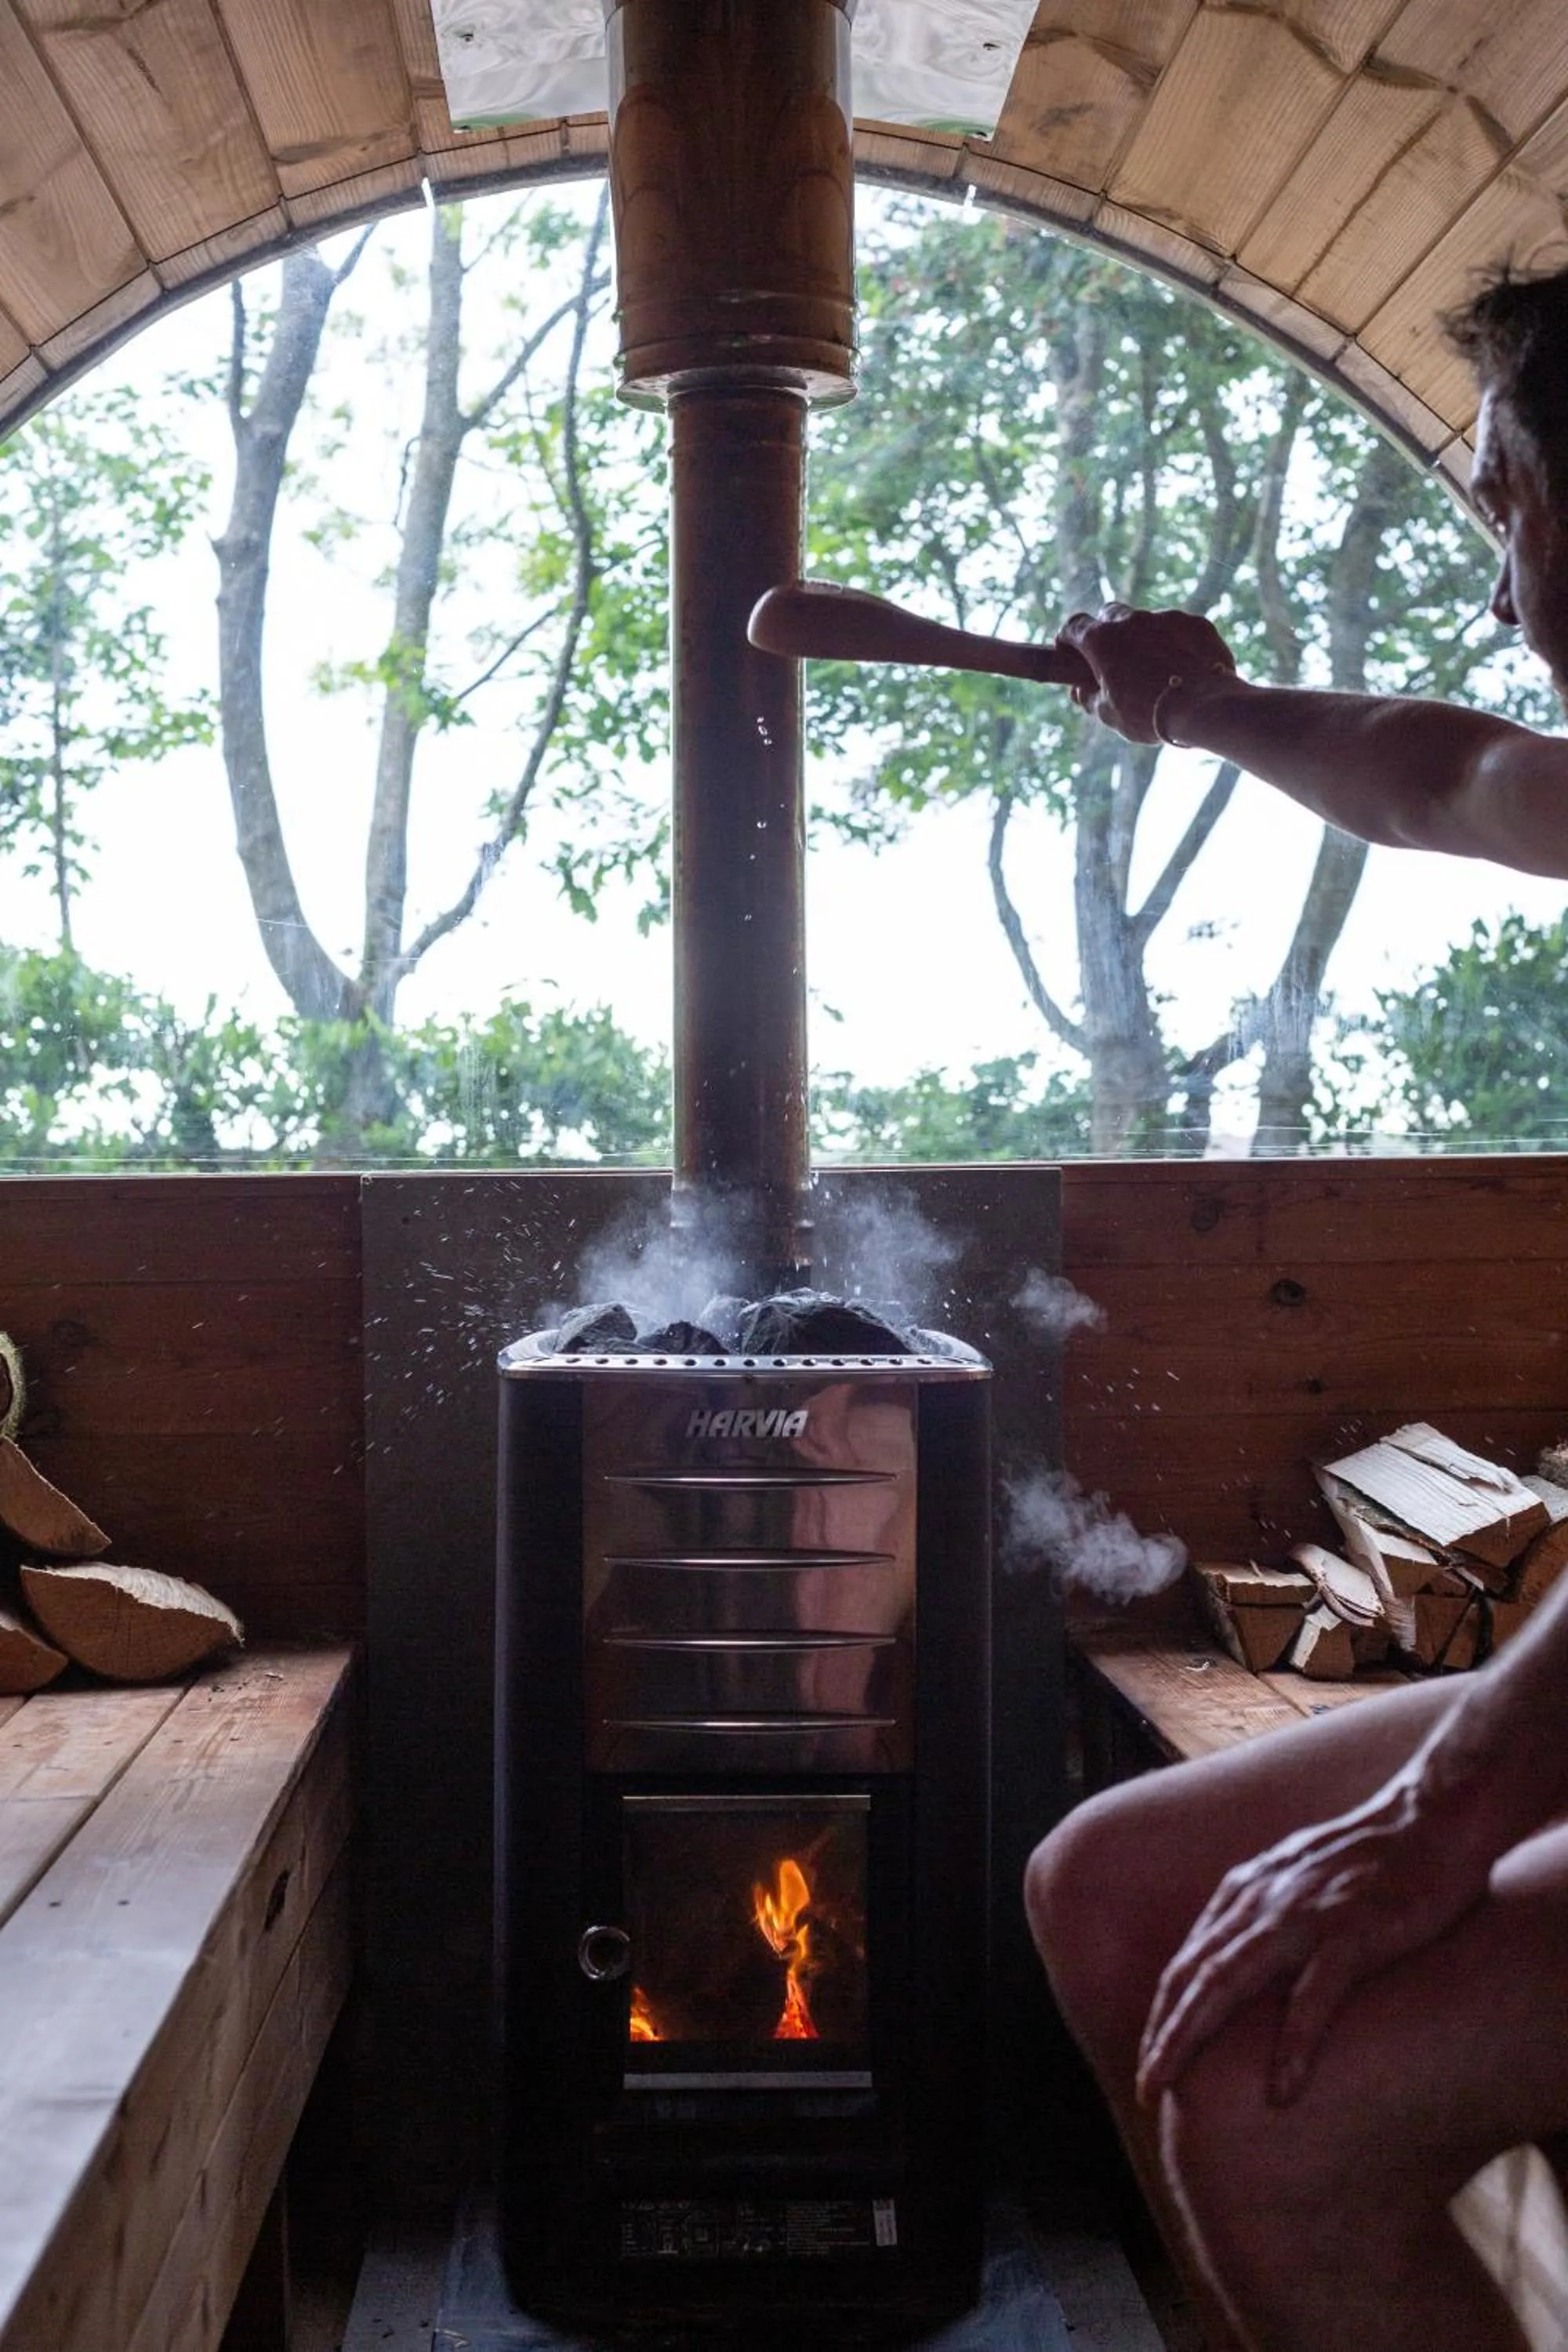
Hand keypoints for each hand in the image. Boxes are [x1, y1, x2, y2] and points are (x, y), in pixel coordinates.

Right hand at [1058, 604, 1237, 742]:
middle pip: (1109, 615)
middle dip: (1107, 632)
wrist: (1204, 709)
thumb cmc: (1149, 715)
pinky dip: (1177, 643)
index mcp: (1102, 640)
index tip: (1070, 652)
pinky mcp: (1196, 623)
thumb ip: (1089, 697)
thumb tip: (1079, 690)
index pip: (1074, 626)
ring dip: (1145, 639)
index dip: (1069, 639)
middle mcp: (1131, 620)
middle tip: (1115, 660)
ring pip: (1147, 622)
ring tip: (1157, 671)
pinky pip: (1180, 629)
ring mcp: (1166, 618)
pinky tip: (1185, 668)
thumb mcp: (1109, 714)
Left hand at [1136, 1766, 1496, 2108]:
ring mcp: (1303, 1914)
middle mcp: (1261, 1899)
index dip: (1164, 2013)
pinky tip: (1282, 2090)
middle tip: (1143, 2090)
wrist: (1435, 1817)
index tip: (1151, 2061)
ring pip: (1226, 1981)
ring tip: (1168, 2089)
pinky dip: (1293, 2044)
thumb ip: (1271, 1914)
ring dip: (1190, 2036)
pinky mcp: (1353, 1930)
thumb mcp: (1303, 1880)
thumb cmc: (1378, 1857)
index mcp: (1248, 1890)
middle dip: (1161, 2035)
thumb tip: (1251, 1964)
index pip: (1188, 1961)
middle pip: (1192, 1976)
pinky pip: (1314, 1995)